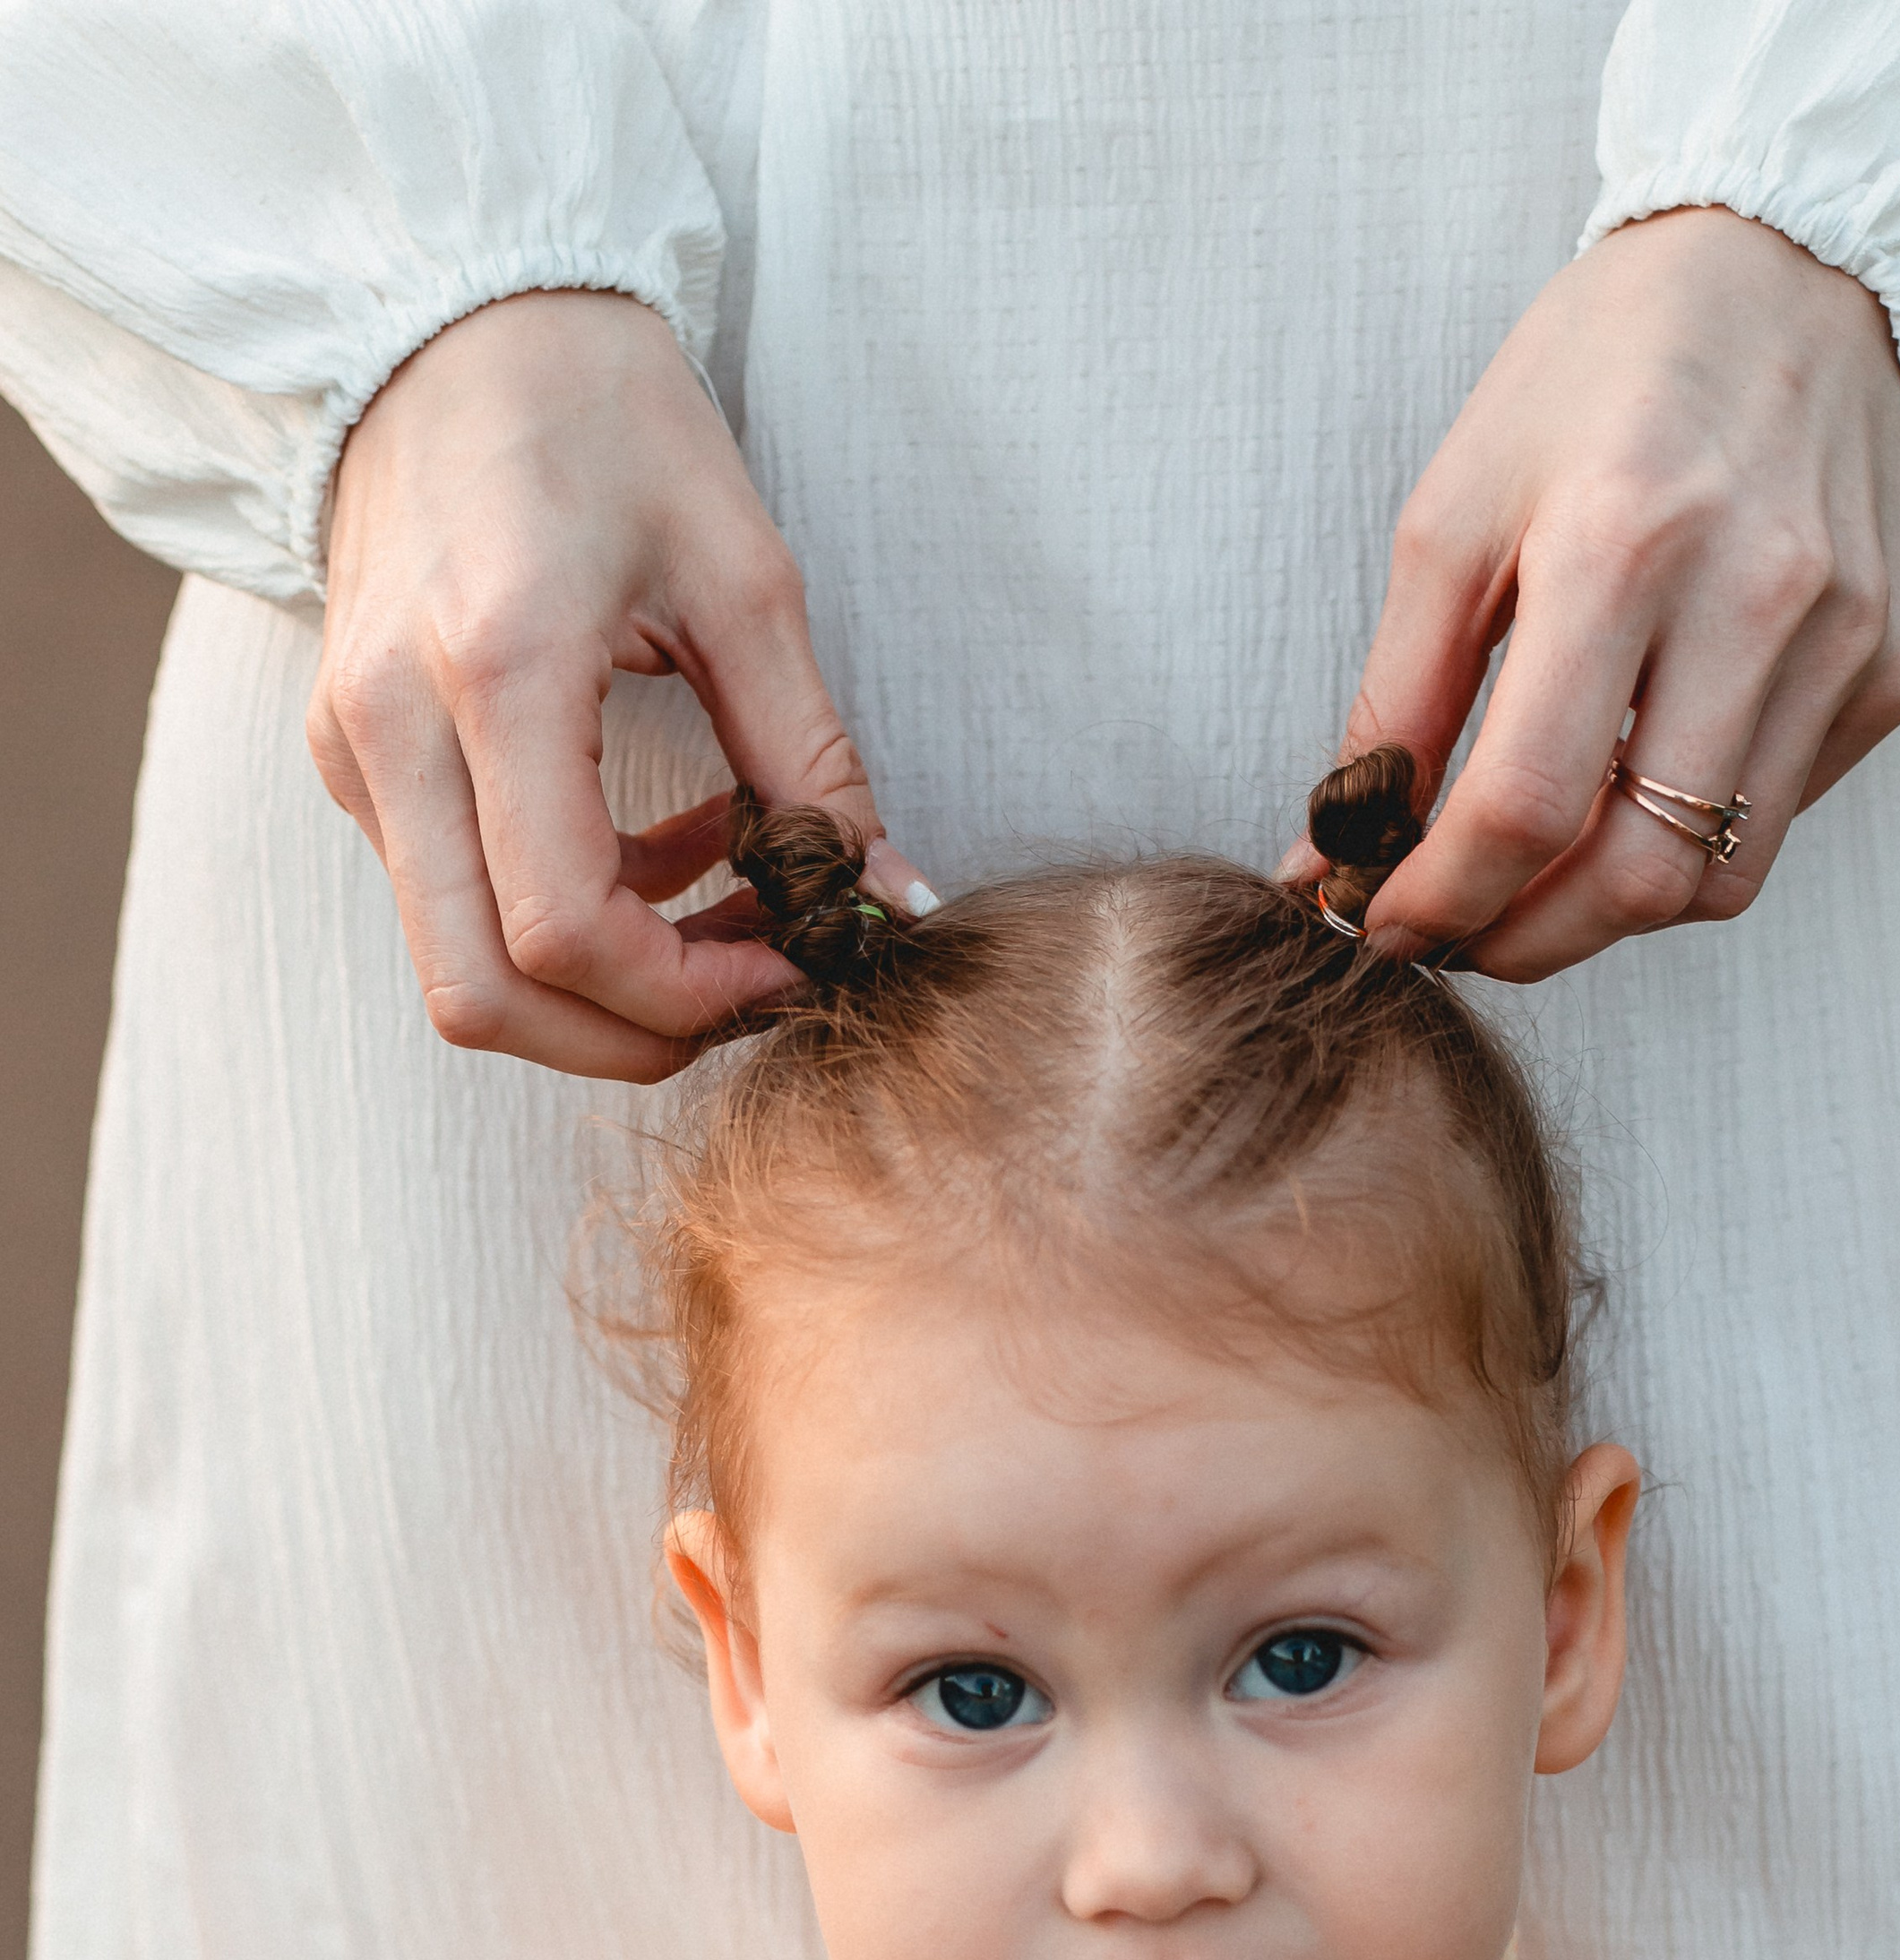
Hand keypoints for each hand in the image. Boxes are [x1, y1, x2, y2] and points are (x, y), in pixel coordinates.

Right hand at [312, 289, 931, 1081]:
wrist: (452, 323)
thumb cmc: (605, 418)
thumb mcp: (743, 575)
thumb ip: (814, 756)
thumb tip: (887, 896)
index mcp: (494, 667)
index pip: (564, 927)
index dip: (686, 992)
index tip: (786, 963)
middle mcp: (393, 726)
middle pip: (483, 997)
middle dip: (629, 1037)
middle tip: (747, 992)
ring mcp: (356, 751)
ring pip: (458, 972)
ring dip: (597, 988)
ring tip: (715, 908)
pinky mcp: (353, 758)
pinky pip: (449, 905)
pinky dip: (558, 923)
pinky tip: (654, 849)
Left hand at [1309, 209, 1899, 979]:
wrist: (1794, 263)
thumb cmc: (1600, 374)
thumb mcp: (1457, 512)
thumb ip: (1394, 701)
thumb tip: (1335, 858)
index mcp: (1621, 541)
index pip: (1525, 805)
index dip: (1441, 901)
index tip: (1387, 925)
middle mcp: (1754, 596)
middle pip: (1633, 877)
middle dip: (1523, 942)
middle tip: (1459, 935)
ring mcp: (1844, 638)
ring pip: (1714, 881)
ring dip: (1606, 915)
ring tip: (1539, 875)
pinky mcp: (1896, 663)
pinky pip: (1777, 821)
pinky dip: (1691, 844)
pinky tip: (1640, 785)